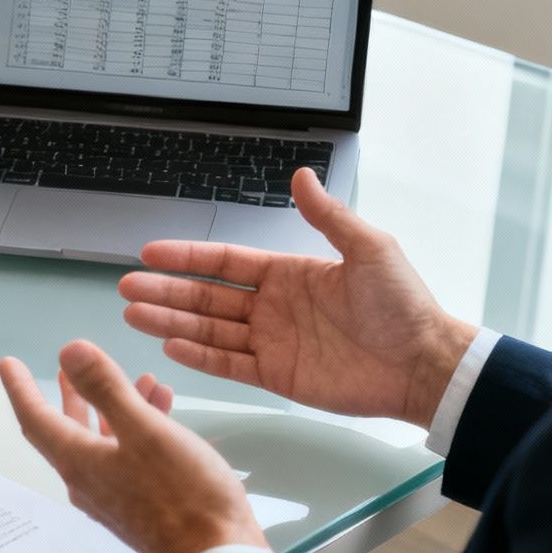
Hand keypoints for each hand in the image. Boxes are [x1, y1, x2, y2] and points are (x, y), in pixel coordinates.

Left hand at [1, 341, 265, 552]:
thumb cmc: (183, 494)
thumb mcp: (145, 430)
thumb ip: (107, 388)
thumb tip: (69, 351)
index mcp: (79, 462)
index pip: (35, 419)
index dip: (20, 387)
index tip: (8, 363)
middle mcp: (88, 482)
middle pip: (68, 430)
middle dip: (70, 395)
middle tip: (69, 368)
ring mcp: (115, 497)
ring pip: (105, 441)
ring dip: (117, 408)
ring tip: (142, 380)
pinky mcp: (142, 506)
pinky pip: (130, 457)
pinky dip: (140, 430)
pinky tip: (166, 412)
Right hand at [119, 168, 477, 426]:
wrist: (424, 364)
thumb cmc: (403, 305)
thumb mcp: (369, 248)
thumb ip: (329, 216)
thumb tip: (302, 176)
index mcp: (290, 273)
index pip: (225, 262)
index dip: (187, 258)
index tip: (151, 253)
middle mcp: (274, 307)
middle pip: (206, 297)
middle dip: (165, 292)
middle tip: (127, 287)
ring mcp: (273, 342)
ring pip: (209, 330)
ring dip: (171, 322)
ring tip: (134, 315)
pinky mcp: (279, 376)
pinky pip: (229, 365)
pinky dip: (199, 357)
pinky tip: (171, 346)